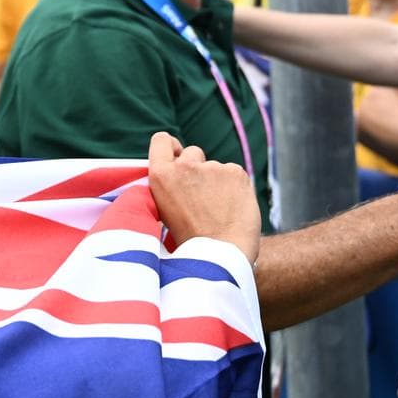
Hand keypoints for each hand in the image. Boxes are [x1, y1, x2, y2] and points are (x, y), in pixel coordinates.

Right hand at [147, 132, 260, 263]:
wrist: (220, 256)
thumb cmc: (190, 242)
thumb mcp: (163, 212)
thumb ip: (168, 187)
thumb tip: (176, 174)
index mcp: (161, 176)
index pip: (161, 140)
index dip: (170, 147)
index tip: (177, 158)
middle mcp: (185, 166)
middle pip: (192, 152)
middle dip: (197, 168)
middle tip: (201, 197)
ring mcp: (212, 167)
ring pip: (215, 167)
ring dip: (217, 182)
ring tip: (218, 210)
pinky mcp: (236, 172)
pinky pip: (234, 174)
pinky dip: (235, 188)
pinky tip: (233, 208)